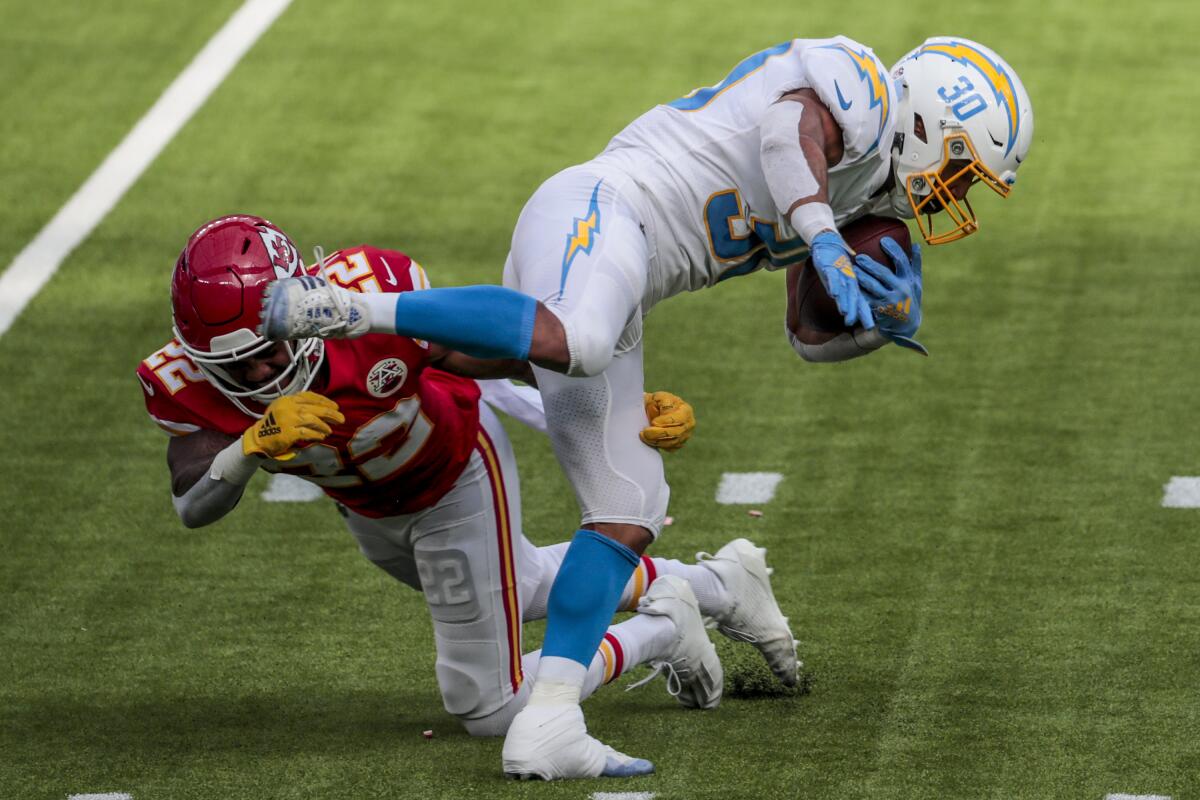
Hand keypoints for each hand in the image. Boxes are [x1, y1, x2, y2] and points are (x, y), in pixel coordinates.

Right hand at [241, 391, 344, 459]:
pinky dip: (316, 434)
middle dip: (330, 413)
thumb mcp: (283, 408)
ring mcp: (287, 420)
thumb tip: (323, 407)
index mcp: (287, 399)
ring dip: (324, 425)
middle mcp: (288, 407)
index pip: (309, 396)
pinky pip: (307, 432)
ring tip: (329, 430)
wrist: (259, 438)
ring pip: (312, 420)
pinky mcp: (288, 433)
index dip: (324, 401)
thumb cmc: (274, 424)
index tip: (335, 407)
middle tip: (341, 418)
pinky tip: (321, 436)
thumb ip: (299, 405)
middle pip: (314, 408)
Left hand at [640, 391, 694, 450]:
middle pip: (676, 433)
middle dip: (659, 434)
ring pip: (672, 442)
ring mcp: (685, 435)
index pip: (678, 420)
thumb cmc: (656, 402)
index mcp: (685, 410)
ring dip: (657, 441)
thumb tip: (659, 419)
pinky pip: (670, 448)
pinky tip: (650, 440)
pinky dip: (660, 445)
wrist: (655, 410)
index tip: (653, 422)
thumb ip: (659, 404)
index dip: (665, 422)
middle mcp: (689, 424)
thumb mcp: (657, 398)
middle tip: (645, 433)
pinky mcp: (679, 443)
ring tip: (644, 437)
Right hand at [809, 230, 873, 329]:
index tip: (871, 328)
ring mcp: (839, 273)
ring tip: (847, 313)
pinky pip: (831, 276)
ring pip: (844, 289)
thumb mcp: (842, 279)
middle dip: (859, 312)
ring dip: (846, 301)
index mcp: (852, 284)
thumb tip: (848, 310)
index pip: (860, 301)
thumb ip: (845, 294)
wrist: (828, 242)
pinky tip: (834, 294)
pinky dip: (833, 285)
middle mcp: (848, 280)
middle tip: (866, 325)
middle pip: (855, 298)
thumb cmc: (836, 263)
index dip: (865, 314)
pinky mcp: (828, 266)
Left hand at [854, 237, 927, 355]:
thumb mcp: (916, 283)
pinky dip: (858, 292)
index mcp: (909, 280)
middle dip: (870, 265)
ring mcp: (890, 301)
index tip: (883, 240)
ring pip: (873, 287)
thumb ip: (915, 264)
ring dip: (861, 277)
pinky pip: (866, 300)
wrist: (906, 326)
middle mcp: (901, 290)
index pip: (902, 262)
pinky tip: (849, 285)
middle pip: (884, 274)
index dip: (893, 250)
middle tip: (859, 257)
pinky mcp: (879, 311)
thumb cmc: (911, 299)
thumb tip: (917, 244)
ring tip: (852, 269)